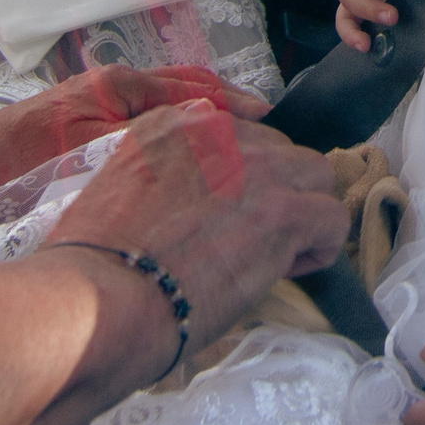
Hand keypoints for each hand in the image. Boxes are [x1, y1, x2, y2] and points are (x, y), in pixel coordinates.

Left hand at [0, 64, 267, 208]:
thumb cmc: (15, 163)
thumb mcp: (89, 149)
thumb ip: (145, 135)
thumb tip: (201, 125)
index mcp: (120, 85)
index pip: (194, 88)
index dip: (234, 106)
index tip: (268, 123)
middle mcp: (114, 86)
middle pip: (187, 91)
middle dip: (228, 108)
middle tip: (267, 132)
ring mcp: (101, 105)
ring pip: (169, 107)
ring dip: (204, 121)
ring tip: (239, 145)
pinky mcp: (88, 128)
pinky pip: (149, 124)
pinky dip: (177, 135)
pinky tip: (187, 161)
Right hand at [51, 102, 344, 357]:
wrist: (96, 298)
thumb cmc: (93, 268)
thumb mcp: (117, 193)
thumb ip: (164, 181)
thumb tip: (197, 209)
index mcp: (173, 125)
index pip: (239, 137)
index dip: (242, 181)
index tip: (226, 215)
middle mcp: (219, 133)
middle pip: (282, 150)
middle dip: (277, 191)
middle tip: (254, 237)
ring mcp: (256, 168)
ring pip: (315, 176)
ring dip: (302, 212)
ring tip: (278, 253)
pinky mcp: (283, 211)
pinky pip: (331, 219)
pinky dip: (319, 247)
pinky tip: (290, 270)